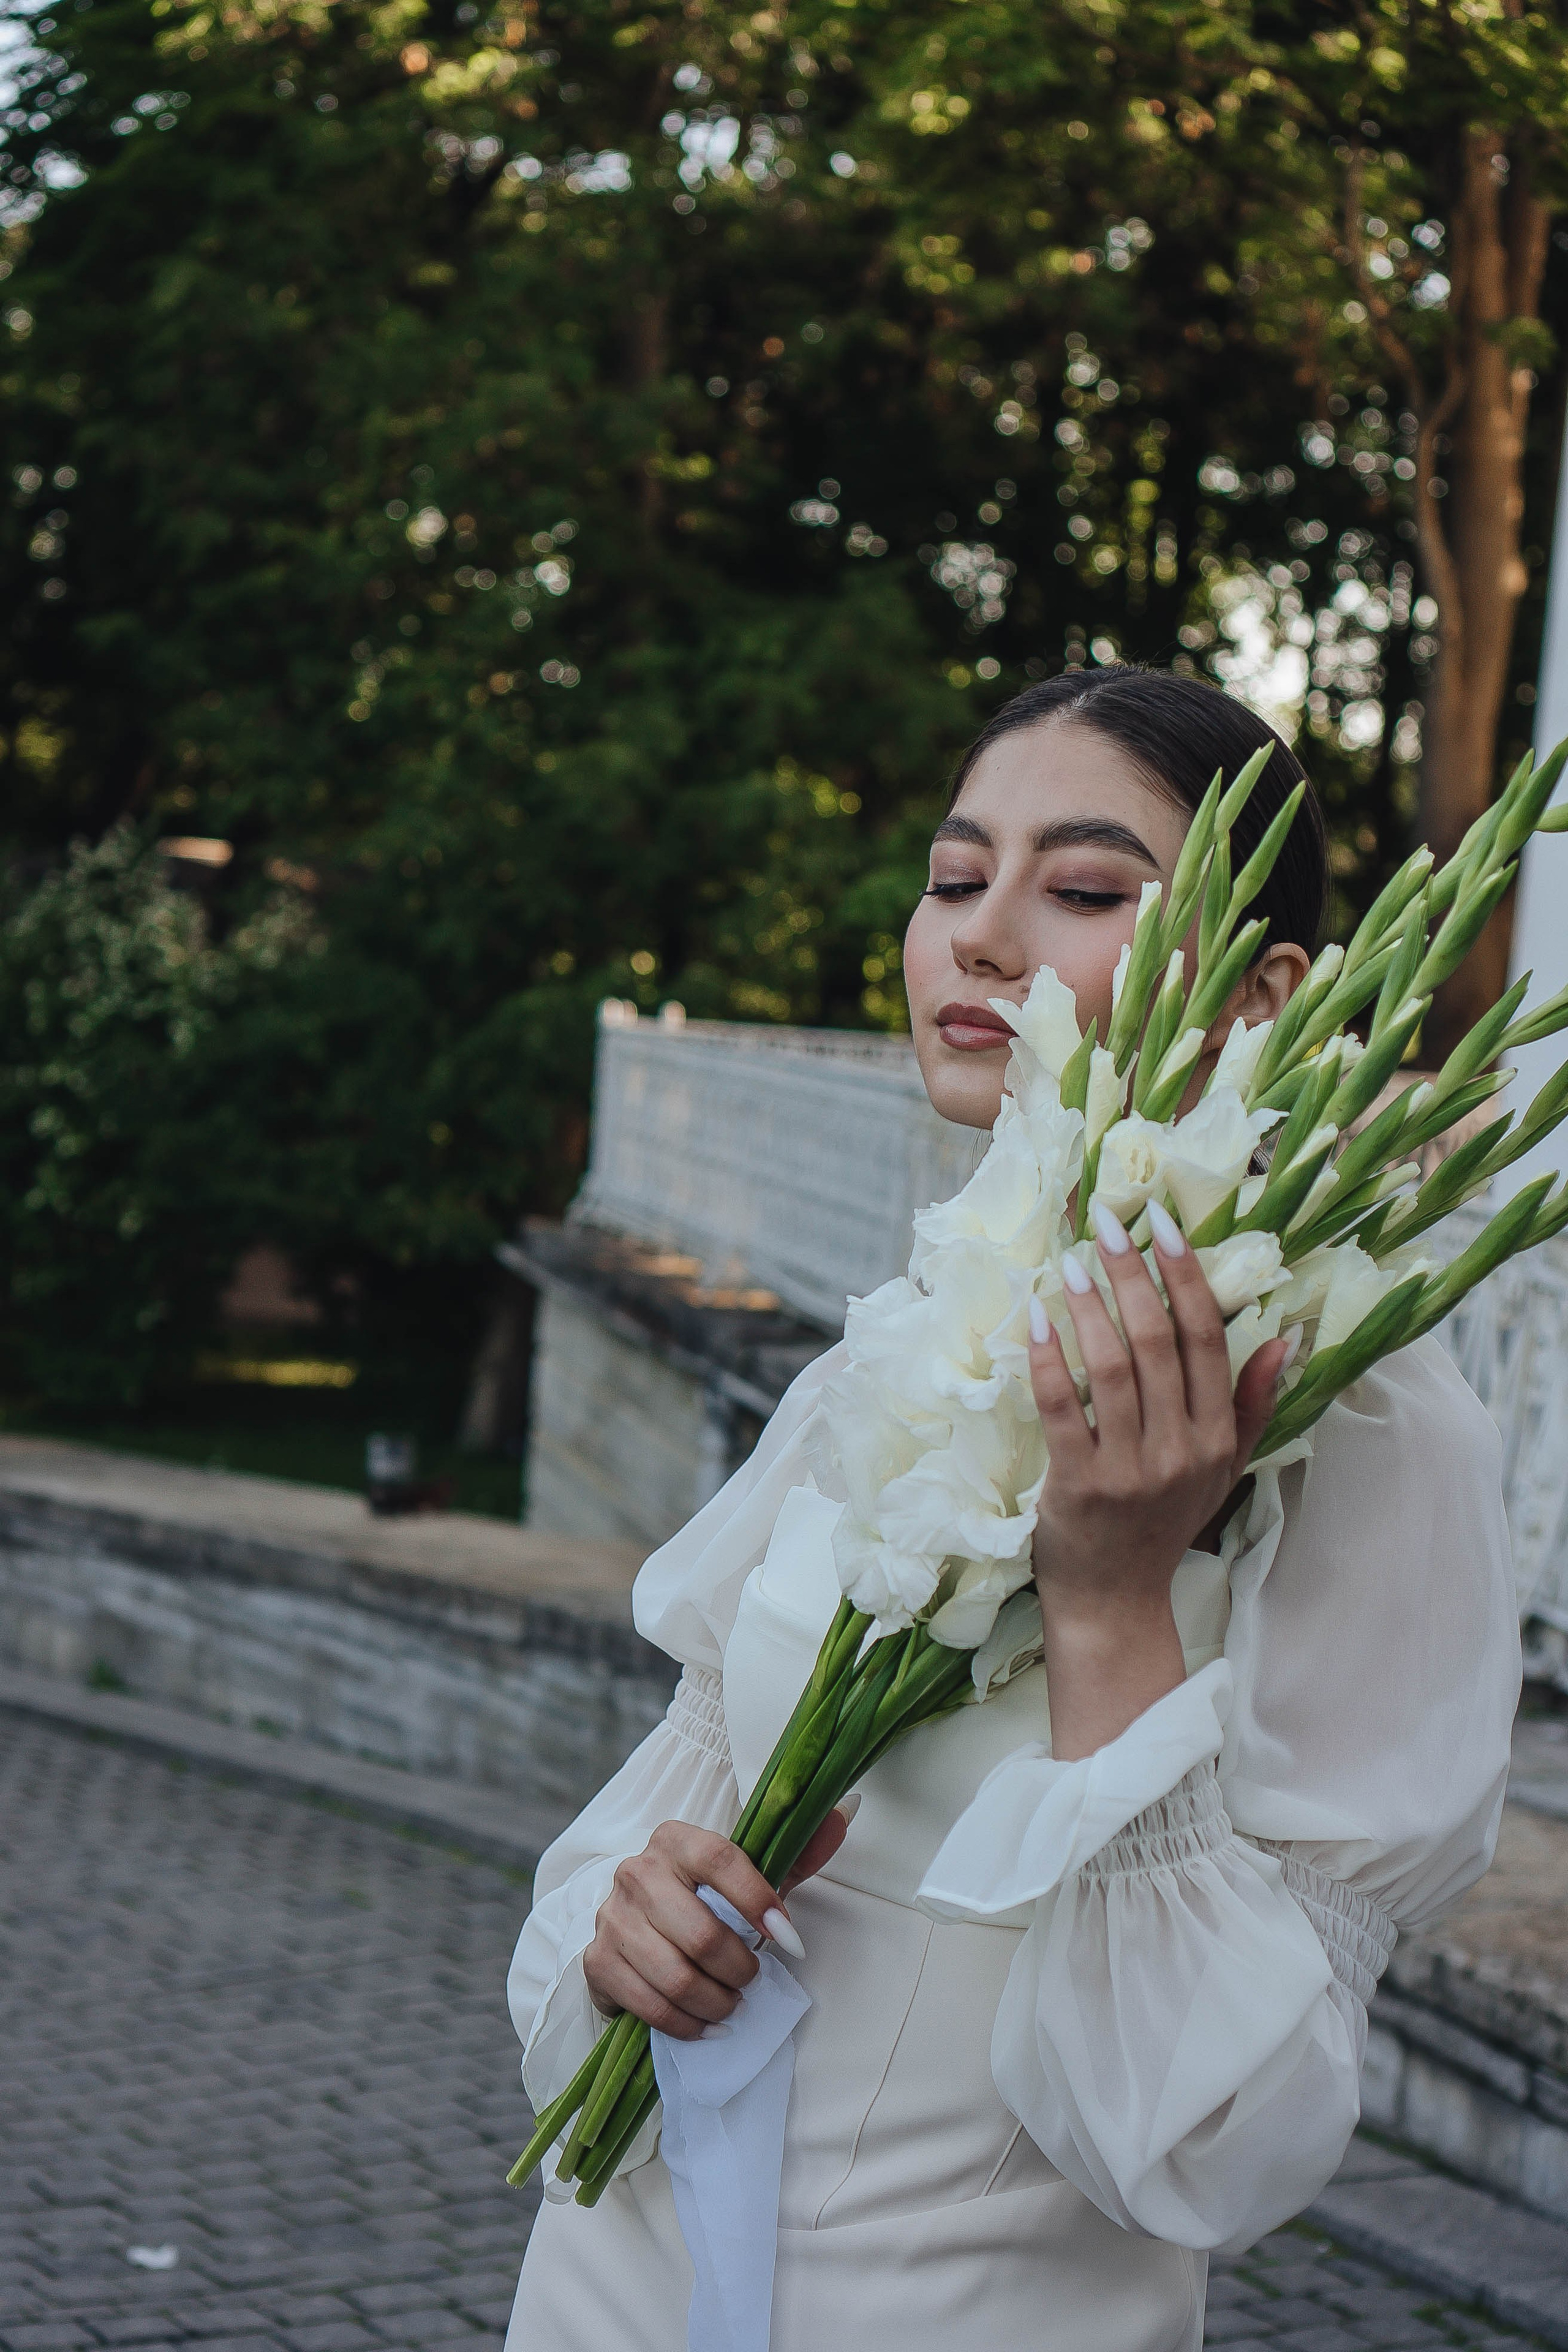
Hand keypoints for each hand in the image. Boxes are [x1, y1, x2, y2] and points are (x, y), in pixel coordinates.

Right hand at [583, 1808, 849, 2039]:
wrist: (635, 1924)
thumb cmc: (703, 1898)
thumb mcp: (749, 1873)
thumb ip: (796, 1850)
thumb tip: (845, 1812)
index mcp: (676, 1839)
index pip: (722, 1861)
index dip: (760, 1902)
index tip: (790, 1940)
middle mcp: (636, 1871)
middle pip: (700, 1932)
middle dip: (739, 1968)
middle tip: (753, 1979)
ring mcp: (612, 1917)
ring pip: (676, 1975)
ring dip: (717, 2001)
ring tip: (733, 2003)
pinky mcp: (597, 1961)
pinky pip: (649, 2005)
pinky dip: (687, 2024)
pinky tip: (706, 2024)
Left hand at [1027, 1201, 1291, 1758]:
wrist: (1115, 1600)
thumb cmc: (1164, 1523)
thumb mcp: (1222, 1468)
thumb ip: (1251, 1405)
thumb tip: (1282, 1340)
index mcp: (1216, 1437)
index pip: (1207, 1339)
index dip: (1186, 1276)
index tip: (1163, 1225)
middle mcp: (1180, 1450)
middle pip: (1158, 1341)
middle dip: (1133, 1274)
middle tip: (1108, 1225)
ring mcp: (1129, 1470)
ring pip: (1111, 1368)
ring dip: (1089, 1306)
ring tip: (1070, 1263)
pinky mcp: (1077, 1486)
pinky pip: (1062, 1408)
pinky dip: (1049, 1358)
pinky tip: (1037, 1319)